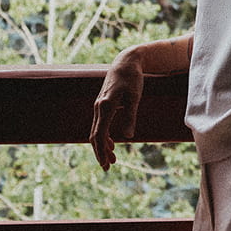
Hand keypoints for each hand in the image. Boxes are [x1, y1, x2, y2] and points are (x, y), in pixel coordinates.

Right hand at [88, 52, 145, 170]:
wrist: (125, 63)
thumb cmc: (132, 79)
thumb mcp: (135, 97)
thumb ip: (130, 116)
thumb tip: (128, 137)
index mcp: (106, 106)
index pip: (100, 134)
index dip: (102, 150)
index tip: (106, 164)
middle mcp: (99, 107)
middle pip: (95, 135)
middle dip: (100, 152)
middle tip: (108, 167)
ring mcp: (99, 106)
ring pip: (96, 131)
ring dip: (102, 146)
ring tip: (113, 159)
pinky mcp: (102, 105)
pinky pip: (99, 124)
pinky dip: (104, 136)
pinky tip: (112, 143)